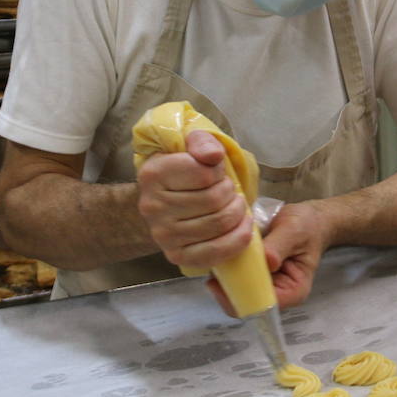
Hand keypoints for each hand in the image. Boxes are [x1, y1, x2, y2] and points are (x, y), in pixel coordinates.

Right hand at [135, 130, 252, 270]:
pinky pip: (217, 251)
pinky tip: (243, 226)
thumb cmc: (183, 171)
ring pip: (219, 223)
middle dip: (230, 192)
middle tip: (227, 189)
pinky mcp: (176, 255)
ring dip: (237, 212)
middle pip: (214, 199)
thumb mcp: (189, 146)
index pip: (204, 172)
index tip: (216, 171)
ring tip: (234, 204)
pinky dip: (239, 238)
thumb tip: (214, 156)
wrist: (163, 202)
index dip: (218, 170)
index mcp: (153, 174)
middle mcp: (152, 206)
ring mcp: (163, 234)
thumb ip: (202, 141)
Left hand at [207, 201, 331, 314]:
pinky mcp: (254, 274)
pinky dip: (227, 268)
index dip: (242, 298)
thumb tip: (266, 261)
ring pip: (238, 292)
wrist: (309, 218)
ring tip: (218, 257)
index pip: (264, 306)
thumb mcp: (295, 230)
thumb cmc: (307, 226)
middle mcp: (277, 292)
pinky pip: (236, 277)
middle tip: (216, 268)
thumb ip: (280, 246)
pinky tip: (221, 253)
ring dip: (225, 277)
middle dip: (228, 288)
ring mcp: (264, 284)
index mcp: (293, 291)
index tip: (223, 283)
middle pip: (247, 303)